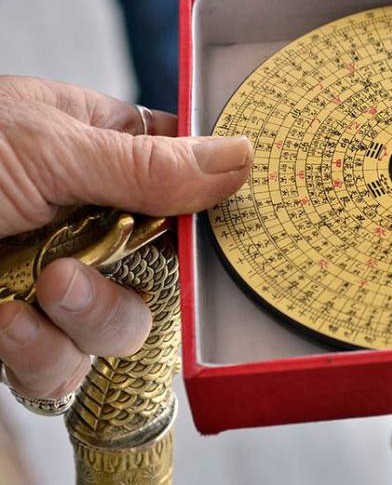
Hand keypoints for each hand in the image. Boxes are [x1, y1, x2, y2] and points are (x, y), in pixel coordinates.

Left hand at [0, 76, 251, 401]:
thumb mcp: (49, 147)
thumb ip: (151, 166)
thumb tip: (244, 158)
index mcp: (100, 152)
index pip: (188, 180)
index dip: (208, 209)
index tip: (222, 230)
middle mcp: (89, 221)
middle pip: (167, 271)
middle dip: (135, 281)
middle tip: (95, 262)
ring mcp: (56, 282)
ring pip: (123, 328)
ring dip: (88, 318)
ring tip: (41, 289)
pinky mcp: (21, 337)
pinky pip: (66, 368)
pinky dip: (41, 354)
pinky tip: (4, 323)